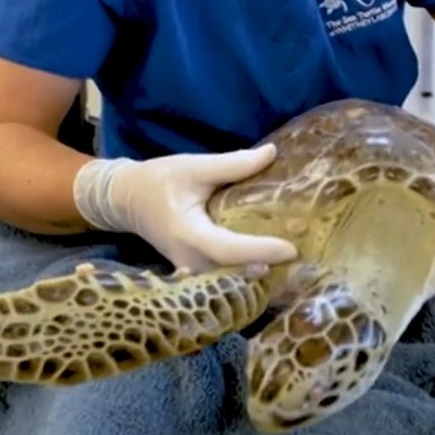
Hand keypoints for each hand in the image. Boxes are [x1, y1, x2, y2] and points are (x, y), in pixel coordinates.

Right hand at [72, 145, 298, 272]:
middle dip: (270, 264)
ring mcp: (192, 272)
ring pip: (232, 280)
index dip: (259, 250)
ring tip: (295, 256)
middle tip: (306, 249)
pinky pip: (227, 278)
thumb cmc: (159, 180)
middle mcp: (190, 262)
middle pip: (235, 272)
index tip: (291, 248)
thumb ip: (233, 164)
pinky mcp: (197, 272)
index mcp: (187, 235)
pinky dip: (250, 269)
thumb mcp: (195, 166)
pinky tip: (274, 258)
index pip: (228, 250)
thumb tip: (272, 154)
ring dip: (263, 269)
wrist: (127, 200)